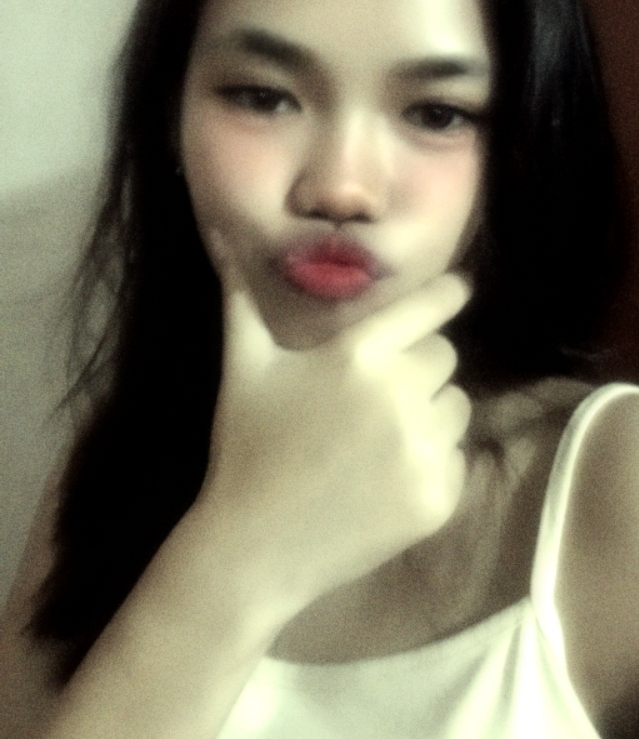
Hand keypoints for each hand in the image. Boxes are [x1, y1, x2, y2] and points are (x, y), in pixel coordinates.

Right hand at [200, 237, 471, 610]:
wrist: (255, 547)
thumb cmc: (248, 446)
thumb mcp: (244, 365)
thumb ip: (241, 297)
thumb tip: (220, 237)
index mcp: (360, 355)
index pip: (430, 307)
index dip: (448, 292)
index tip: (460, 287)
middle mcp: (403, 395)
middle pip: (445, 357)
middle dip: (419, 364)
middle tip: (380, 388)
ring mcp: (425, 451)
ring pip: (457, 407)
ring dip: (430, 412)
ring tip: (381, 434)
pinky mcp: (440, 498)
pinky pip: (457, 458)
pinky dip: (433, 461)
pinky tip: (387, 475)